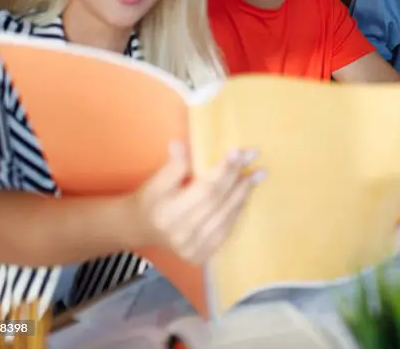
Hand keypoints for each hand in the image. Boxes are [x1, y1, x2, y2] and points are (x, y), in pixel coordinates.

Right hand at [127, 141, 262, 262]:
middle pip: (218, 202)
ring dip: (243, 193)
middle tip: (253, 157)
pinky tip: (246, 194)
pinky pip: (226, 230)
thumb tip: (182, 145)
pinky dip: (237, 210)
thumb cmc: (152, 199)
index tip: (238, 152)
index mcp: (166, 214)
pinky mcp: (200, 255)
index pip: (204, 189)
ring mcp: (192, 248)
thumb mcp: (156, 181)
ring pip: (225, 217)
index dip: (223, 170)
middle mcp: (180, 235)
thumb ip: (173, 165)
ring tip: (258, 174)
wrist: (141, 228)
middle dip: (238, 177)